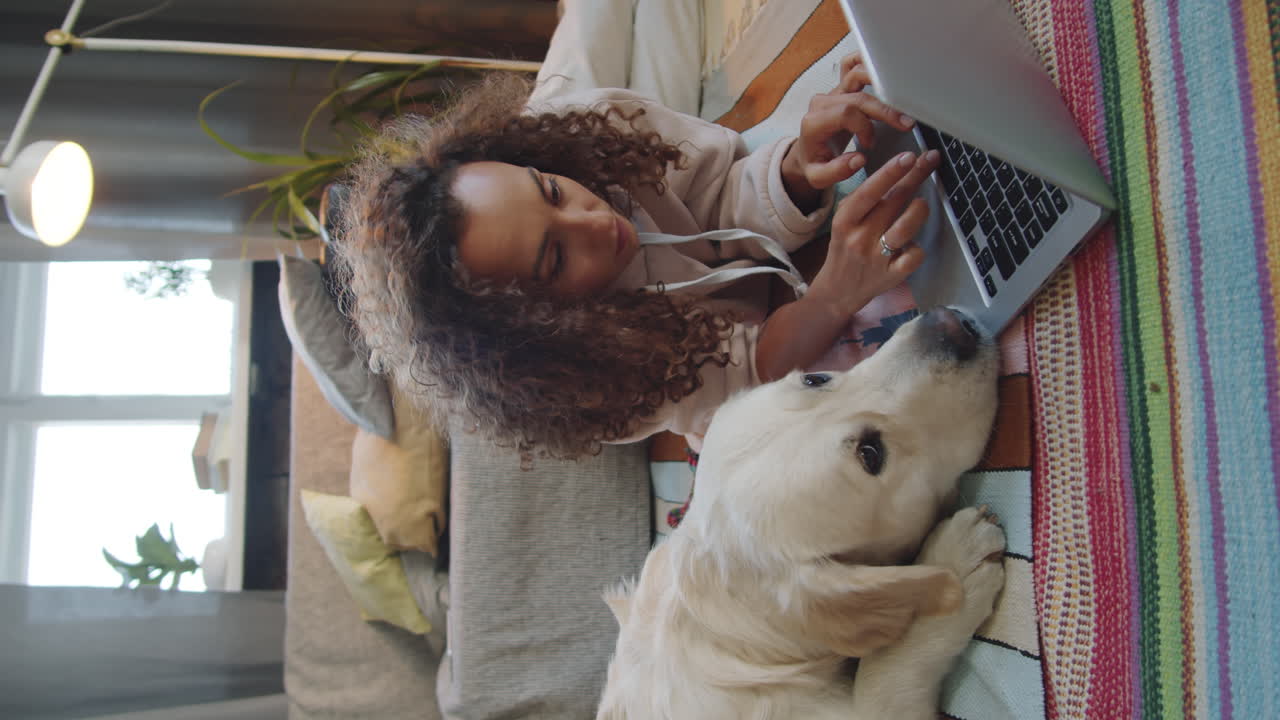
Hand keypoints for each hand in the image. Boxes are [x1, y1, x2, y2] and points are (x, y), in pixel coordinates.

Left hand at [781, 53, 917, 210]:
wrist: (808, 153)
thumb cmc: (814, 163)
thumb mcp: (818, 177)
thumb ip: (836, 172)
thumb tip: (858, 160)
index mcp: (814, 122)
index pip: (846, 113)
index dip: (864, 127)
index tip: (870, 143)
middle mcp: (822, 102)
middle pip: (858, 96)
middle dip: (885, 109)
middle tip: (906, 123)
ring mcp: (831, 92)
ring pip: (858, 75)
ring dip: (883, 86)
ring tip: (901, 100)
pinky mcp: (841, 87)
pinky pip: (852, 65)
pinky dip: (868, 63)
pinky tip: (885, 71)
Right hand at [805, 149, 940, 316]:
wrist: (836, 292)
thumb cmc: (845, 250)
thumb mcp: (843, 222)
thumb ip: (863, 200)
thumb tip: (895, 171)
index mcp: (845, 221)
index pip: (869, 191)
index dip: (890, 172)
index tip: (909, 156)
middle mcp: (860, 238)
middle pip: (893, 202)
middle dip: (915, 176)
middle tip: (930, 160)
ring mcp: (876, 258)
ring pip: (905, 228)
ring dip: (918, 211)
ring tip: (922, 204)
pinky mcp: (891, 276)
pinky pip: (914, 256)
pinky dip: (918, 248)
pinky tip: (913, 245)